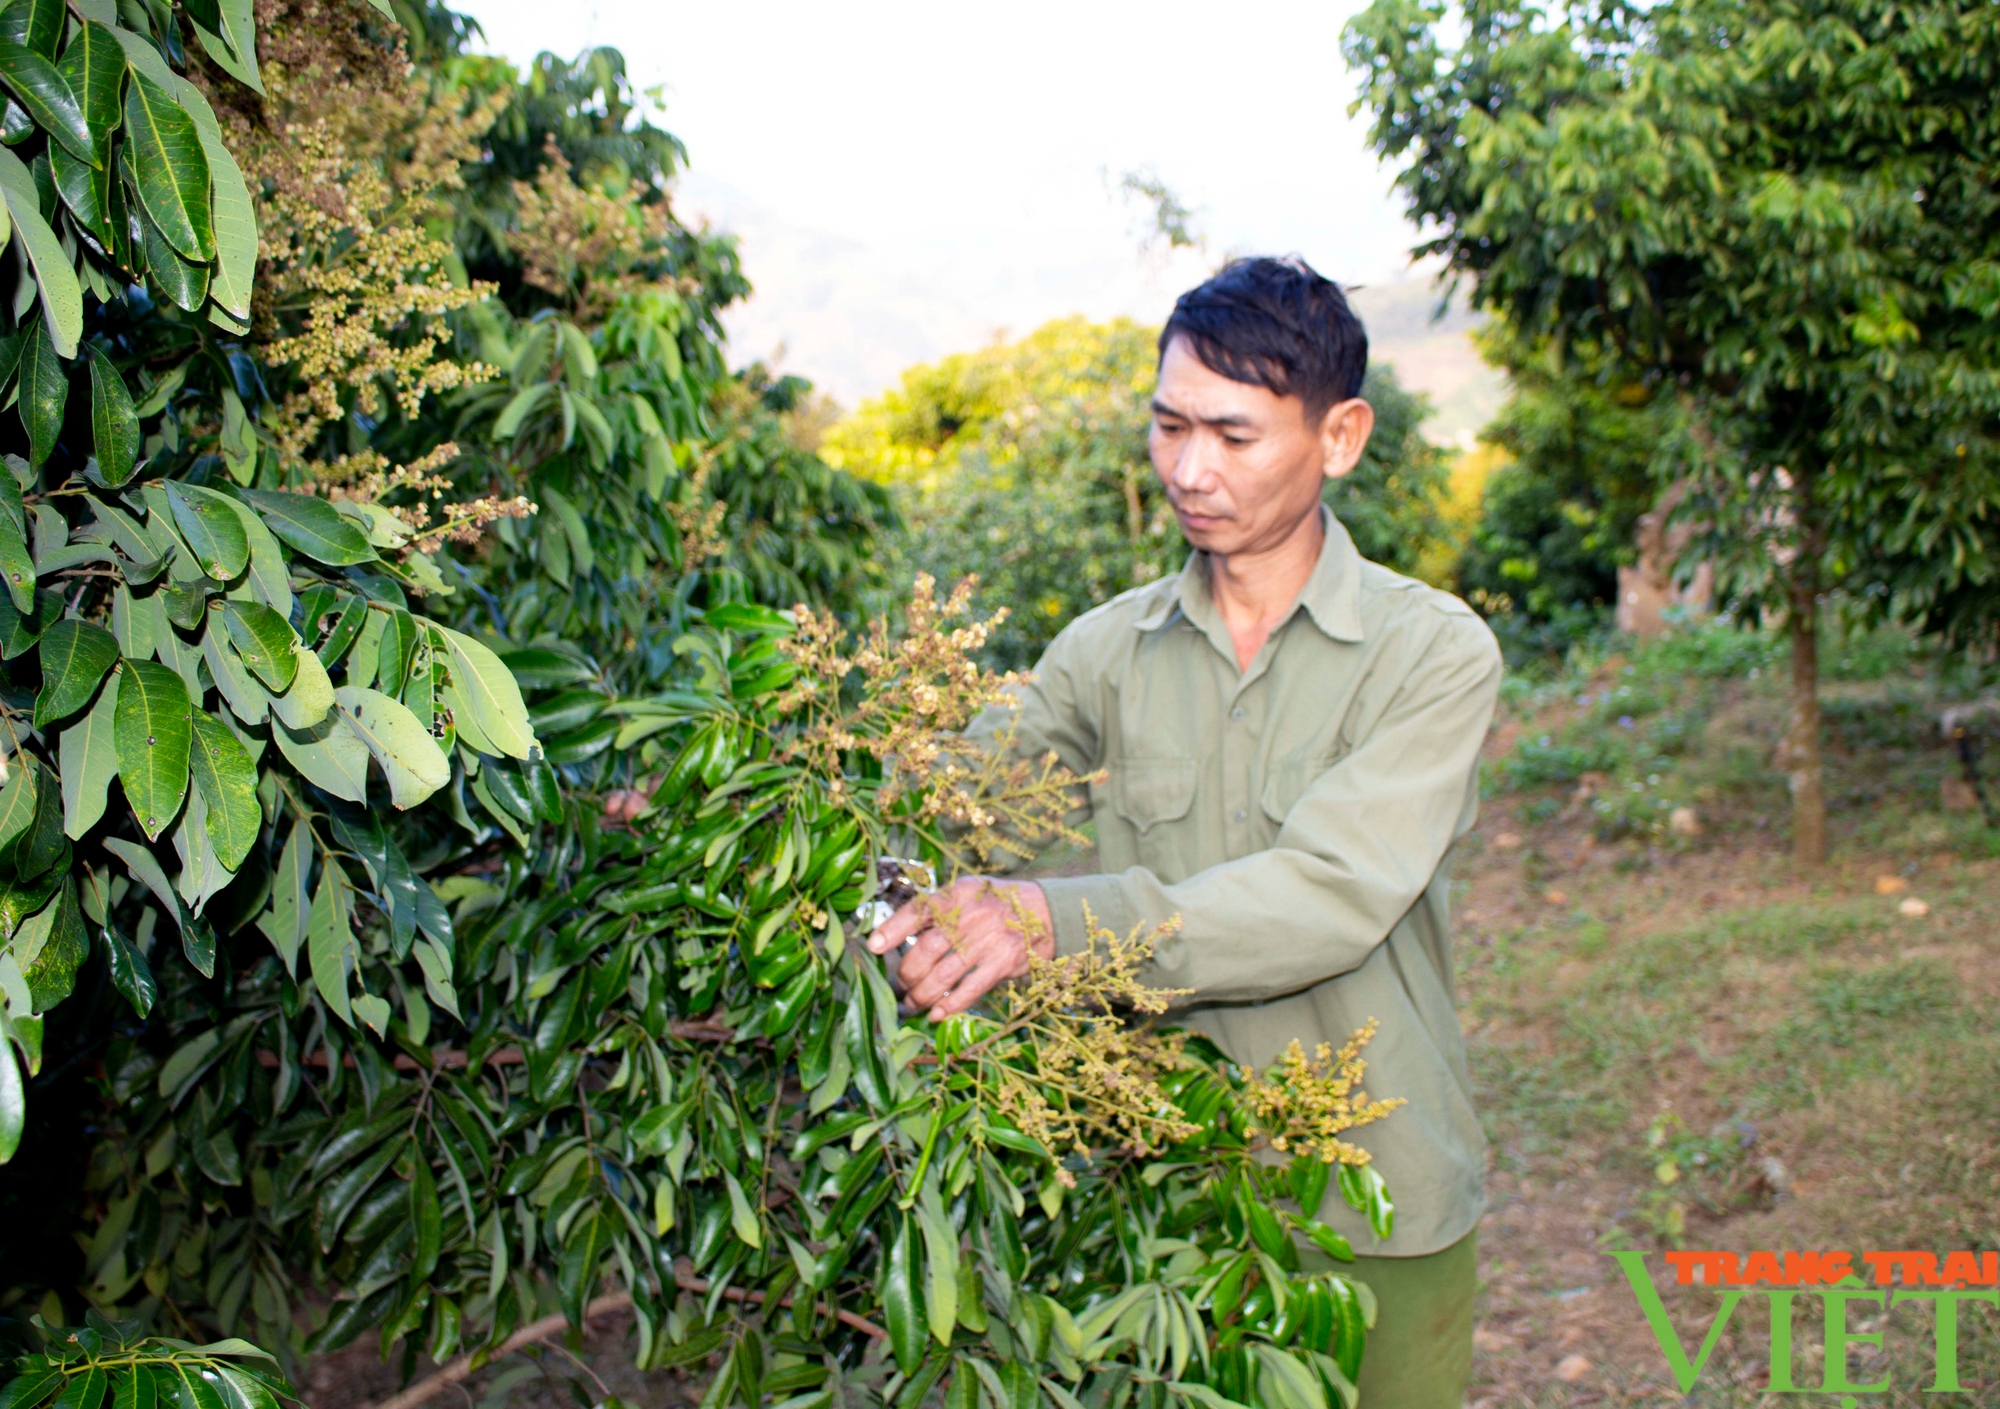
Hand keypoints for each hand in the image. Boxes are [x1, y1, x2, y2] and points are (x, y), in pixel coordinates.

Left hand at [867, 877, 1054, 1019]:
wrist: (1045, 912)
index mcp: (957, 894)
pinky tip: (936, 1014)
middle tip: (900, 984)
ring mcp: (988, 940)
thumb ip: (936, 910)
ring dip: (922, 995)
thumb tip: (892, 934)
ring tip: (912, 1003)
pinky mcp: (1003, 963)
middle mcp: (971, 916)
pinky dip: (949, 1006)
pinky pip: (969, 990)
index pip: (918, 910)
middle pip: (926, 951)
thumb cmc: (993, 904)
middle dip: (907, 974)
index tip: (873, 946)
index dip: (893, 929)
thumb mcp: (967, 893)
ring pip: (944, 975)